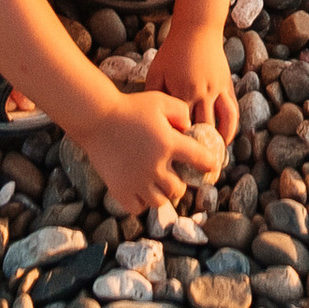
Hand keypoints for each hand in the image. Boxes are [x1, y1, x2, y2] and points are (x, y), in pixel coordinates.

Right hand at [81, 87, 223, 214]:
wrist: (97, 118)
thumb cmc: (130, 107)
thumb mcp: (160, 100)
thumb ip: (180, 111)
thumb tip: (189, 128)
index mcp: (168, 143)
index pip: (199, 159)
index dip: (209, 164)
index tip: (211, 167)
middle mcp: (155, 166)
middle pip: (178, 189)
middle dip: (180, 184)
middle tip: (175, 177)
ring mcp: (137, 181)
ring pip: (159, 201)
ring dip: (162, 195)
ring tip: (158, 185)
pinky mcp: (120, 189)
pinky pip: (137, 207)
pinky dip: (142, 202)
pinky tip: (141, 191)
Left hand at [148, 18, 239, 152]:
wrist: (197, 29)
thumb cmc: (173, 51)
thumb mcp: (157, 71)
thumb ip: (153, 95)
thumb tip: (147, 121)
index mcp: (183, 91)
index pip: (182, 126)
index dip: (180, 147)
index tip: (176, 164)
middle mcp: (203, 93)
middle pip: (204, 130)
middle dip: (202, 153)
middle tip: (197, 173)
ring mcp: (217, 89)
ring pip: (224, 123)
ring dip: (221, 144)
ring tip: (217, 162)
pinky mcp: (227, 85)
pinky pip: (232, 111)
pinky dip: (231, 127)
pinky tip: (225, 140)